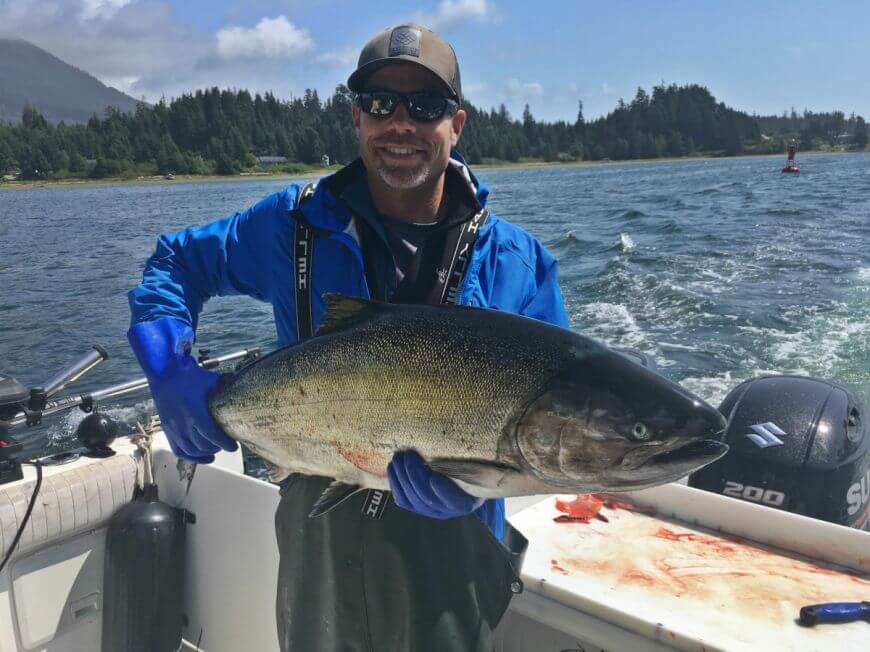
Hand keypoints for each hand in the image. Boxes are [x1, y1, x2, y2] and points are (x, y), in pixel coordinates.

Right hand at [128, 317, 237, 463]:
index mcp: (195, 412)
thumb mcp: (212, 381)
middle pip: (203, 445)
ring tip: (216, 449)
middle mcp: (183, 423)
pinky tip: (203, 458)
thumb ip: (226, 390)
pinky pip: (178, 450)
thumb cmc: (188, 376)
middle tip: (227, 444)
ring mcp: (174, 428)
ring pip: (191, 450)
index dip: (224, 444)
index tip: (234, 446)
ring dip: (206, 453)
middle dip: (218, 447)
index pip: (212, 435)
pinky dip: (191, 457)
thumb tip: (243, 392)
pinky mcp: (168, 430)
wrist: (165, 373)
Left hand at [388, 450, 484, 519]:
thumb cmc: (470, 471)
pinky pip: (403, 500)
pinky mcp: (417, 507)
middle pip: (427, 497)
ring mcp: (431, 511)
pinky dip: (396, 483)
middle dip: (414, 474)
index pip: (456, 501)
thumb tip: (459, 443)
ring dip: (402, 476)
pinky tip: (393, 468)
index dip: (444, 492)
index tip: (434, 478)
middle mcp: (447, 511)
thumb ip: (465, 463)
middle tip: (408, 454)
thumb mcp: (473, 467)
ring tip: (398, 457)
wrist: (463, 484)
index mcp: (466, 502)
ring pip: (412, 498)